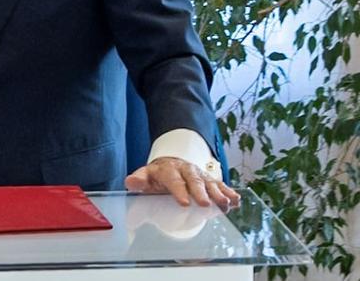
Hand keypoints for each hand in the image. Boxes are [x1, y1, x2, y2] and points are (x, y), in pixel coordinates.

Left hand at [124, 156, 240, 207]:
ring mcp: (199, 174)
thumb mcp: (145, 177)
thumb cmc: (156, 176)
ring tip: (226, 204)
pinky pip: (221, 185)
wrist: (170, 163)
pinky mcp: (210, 179)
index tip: (184, 202)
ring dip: (218, 194)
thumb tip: (130, 183)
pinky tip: (236, 200)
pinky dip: (229, 192)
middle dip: (200, 192)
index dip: (179, 191)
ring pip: (210, 183)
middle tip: (206, 204)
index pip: (173, 180)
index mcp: (168, 170)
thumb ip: (138, 181)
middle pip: (194, 181)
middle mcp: (186, 170)